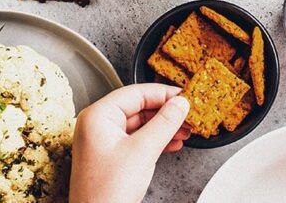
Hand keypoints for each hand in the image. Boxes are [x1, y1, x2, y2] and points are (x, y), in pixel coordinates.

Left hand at [69, 84, 190, 202]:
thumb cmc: (107, 191)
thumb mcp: (143, 151)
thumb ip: (164, 123)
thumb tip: (180, 104)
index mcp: (98, 116)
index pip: (136, 93)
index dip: (163, 94)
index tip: (185, 96)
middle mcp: (98, 125)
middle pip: (138, 107)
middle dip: (166, 113)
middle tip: (188, 114)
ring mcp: (103, 141)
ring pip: (140, 125)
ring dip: (164, 127)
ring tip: (185, 130)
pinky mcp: (111, 157)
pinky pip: (136, 140)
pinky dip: (155, 141)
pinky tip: (173, 144)